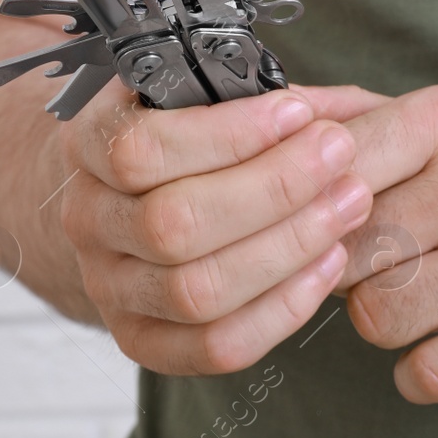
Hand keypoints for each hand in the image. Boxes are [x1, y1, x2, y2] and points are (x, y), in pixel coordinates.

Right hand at [58, 82, 385, 374]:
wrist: (125, 197)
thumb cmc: (179, 135)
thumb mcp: (194, 92)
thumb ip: (247, 93)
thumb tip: (315, 113)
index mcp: (88, 147)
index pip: (141, 151)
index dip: (227, 135)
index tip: (298, 112)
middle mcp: (89, 221)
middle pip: (173, 226)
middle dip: (273, 189)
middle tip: (339, 155)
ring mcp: (110, 287)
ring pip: (196, 291)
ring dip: (289, 246)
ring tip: (349, 203)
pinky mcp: (142, 340)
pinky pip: (215, 345)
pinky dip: (283, 308)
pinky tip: (329, 261)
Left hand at [334, 84, 437, 402]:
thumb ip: (365, 114)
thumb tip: (268, 109)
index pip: (330, 163)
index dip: (306, 207)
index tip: (317, 222)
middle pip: (344, 249)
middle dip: (346, 271)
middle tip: (381, 268)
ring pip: (377, 316)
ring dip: (386, 323)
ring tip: (424, 303)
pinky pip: (431, 371)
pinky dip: (424, 374)